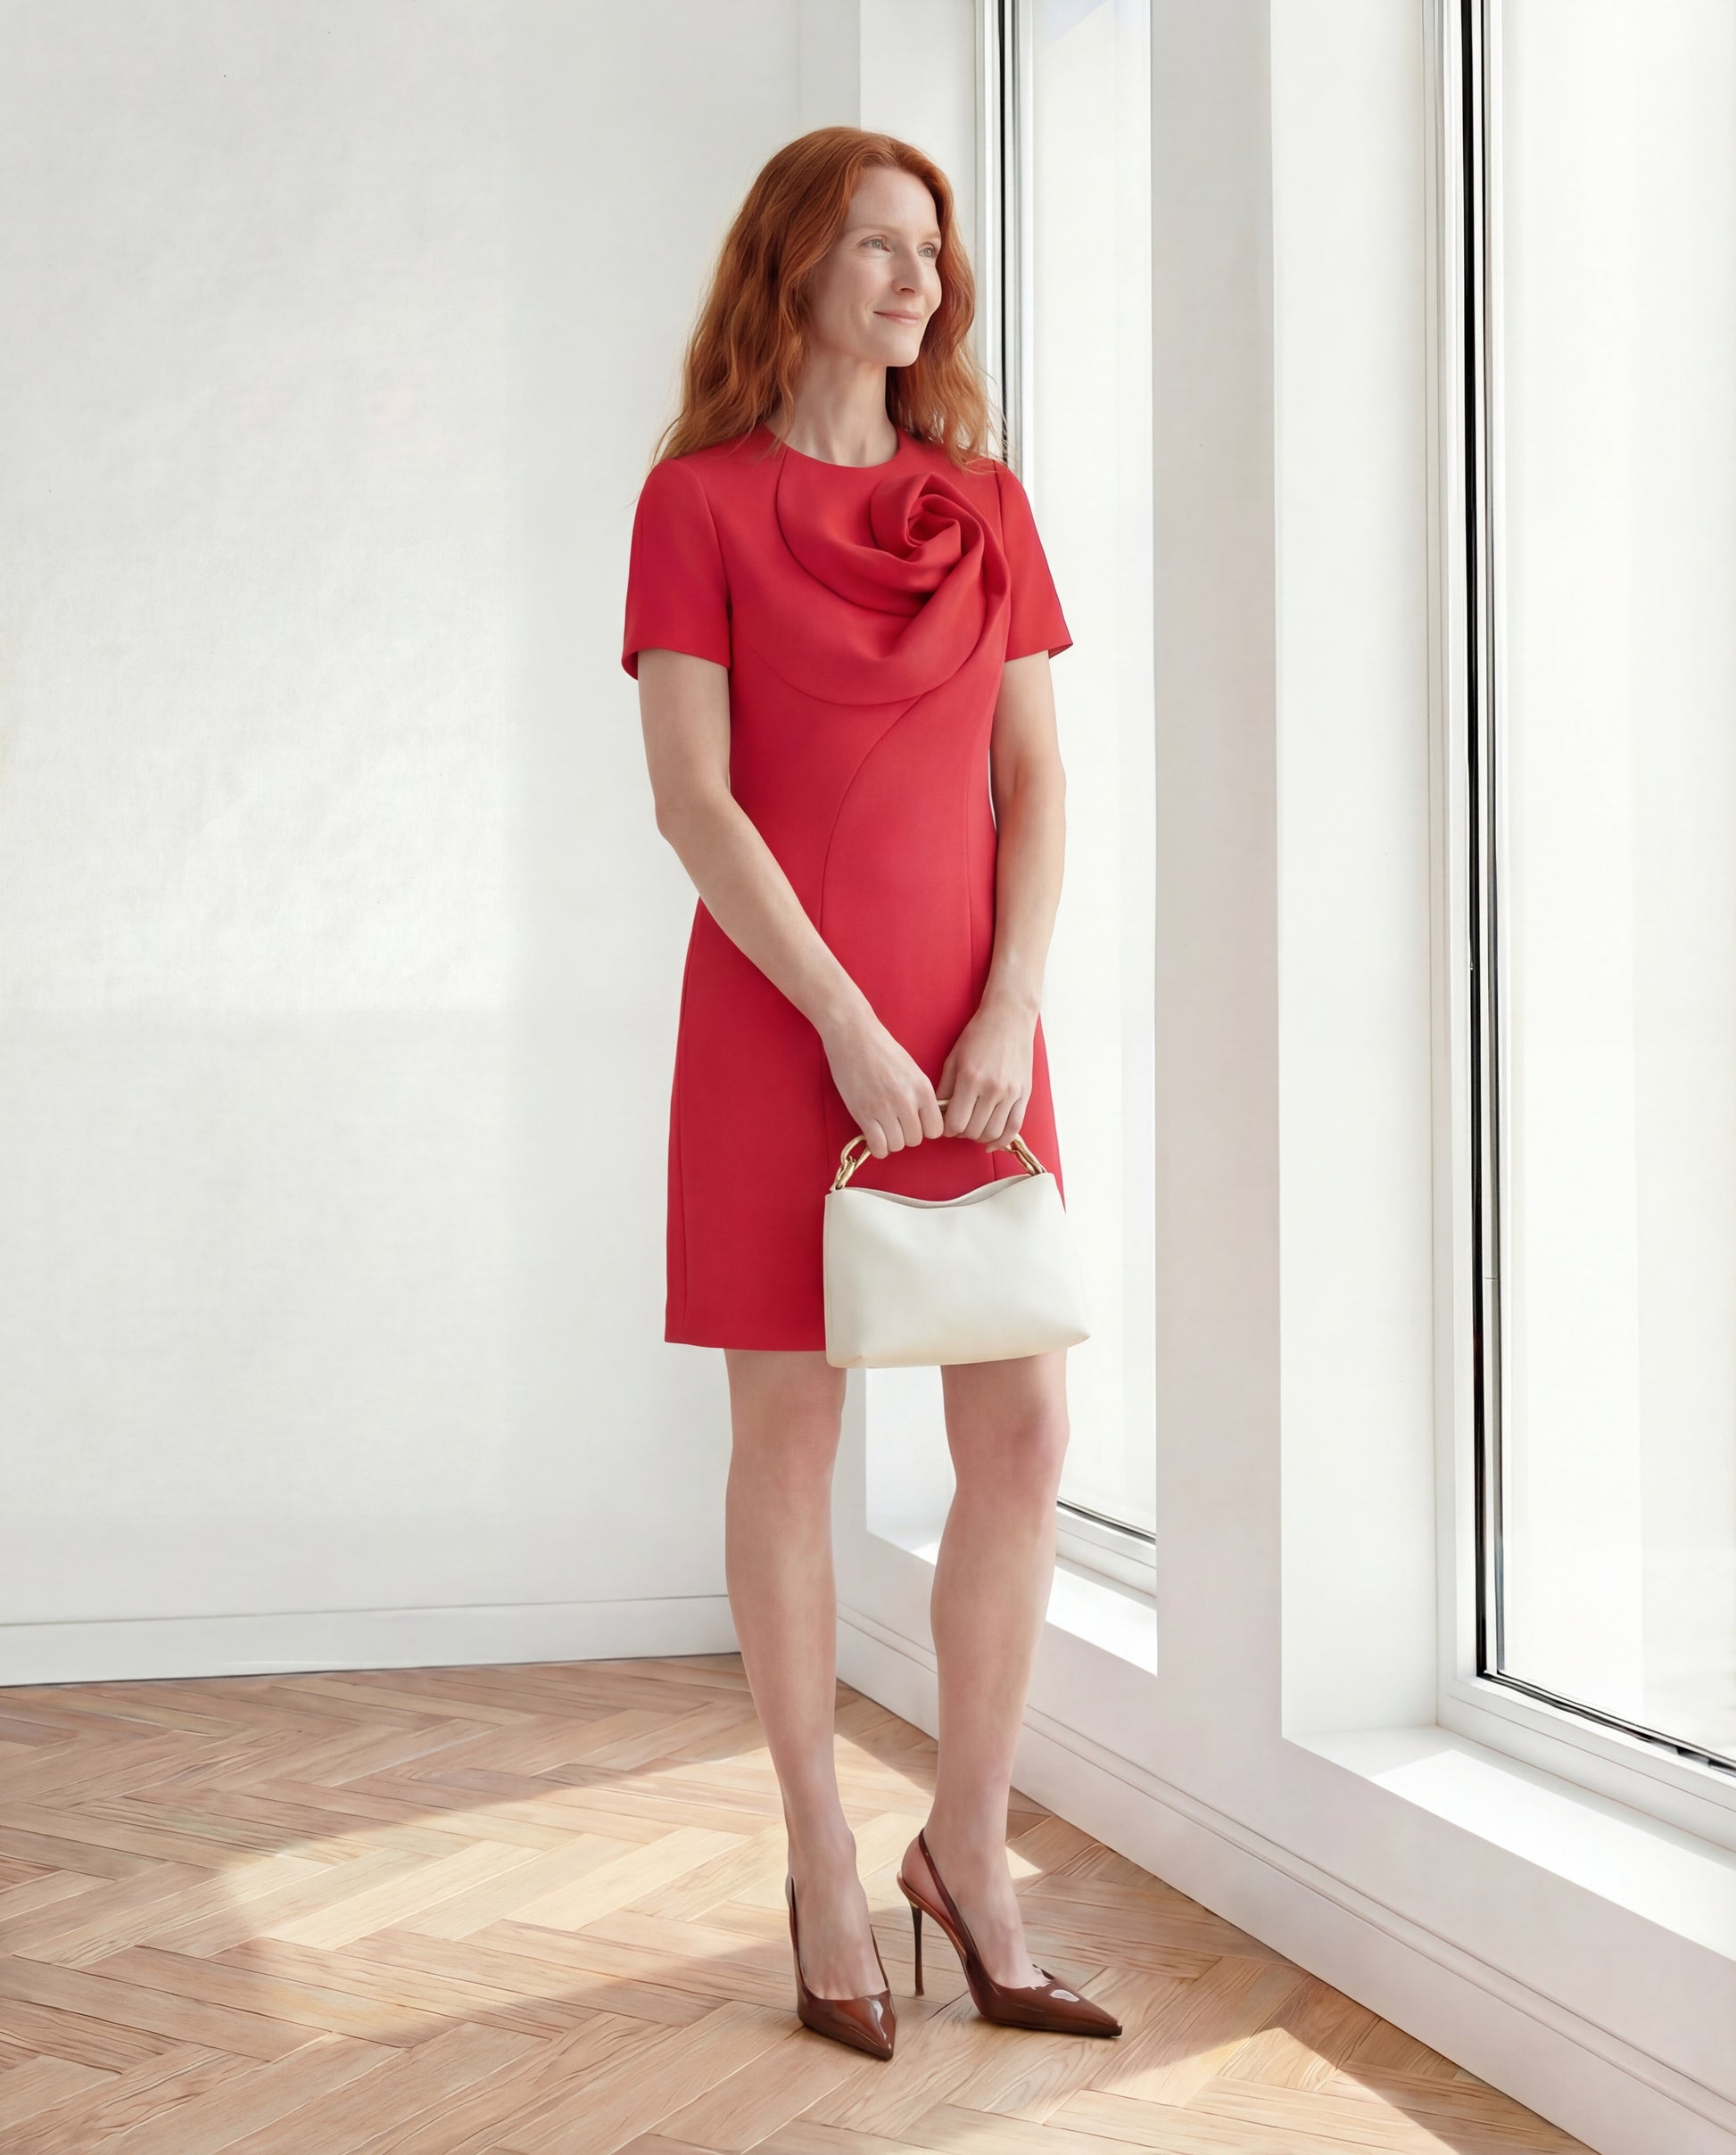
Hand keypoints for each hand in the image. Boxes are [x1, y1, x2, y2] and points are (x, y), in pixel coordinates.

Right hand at [819, 1008, 945, 1160]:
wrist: (853, 1035)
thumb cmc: (881, 1049)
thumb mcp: (912, 1069)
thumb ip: (920, 1094)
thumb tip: (924, 1120)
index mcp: (922, 1088)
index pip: (935, 1129)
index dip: (925, 1129)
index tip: (914, 1122)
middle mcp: (906, 1100)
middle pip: (915, 1140)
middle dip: (905, 1135)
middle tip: (895, 1123)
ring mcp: (884, 1108)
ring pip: (897, 1146)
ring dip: (890, 1140)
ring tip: (882, 1126)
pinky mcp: (863, 1113)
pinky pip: (878, 1146)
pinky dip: (876, 1146)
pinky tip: (873, 1134)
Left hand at [937, 998, 1034, 1151]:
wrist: (1009, 1019)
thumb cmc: (978, 1036)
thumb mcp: (953, 1059)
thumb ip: (944, 1089)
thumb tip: (938, 1114)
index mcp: (970, 1079)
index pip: (955, 1123)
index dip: (947, 1129)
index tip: (946, 1125)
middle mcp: (992, 1089)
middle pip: (973, 1130)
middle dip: (961, 1133)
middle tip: (958, 1125)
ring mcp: (1011, 1093)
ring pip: (993, 1133)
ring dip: (979, 1137)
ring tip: (973, 1128)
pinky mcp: (1024, 1094)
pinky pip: (1014, 1127)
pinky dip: (1002, 1140)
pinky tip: (991, 1142)